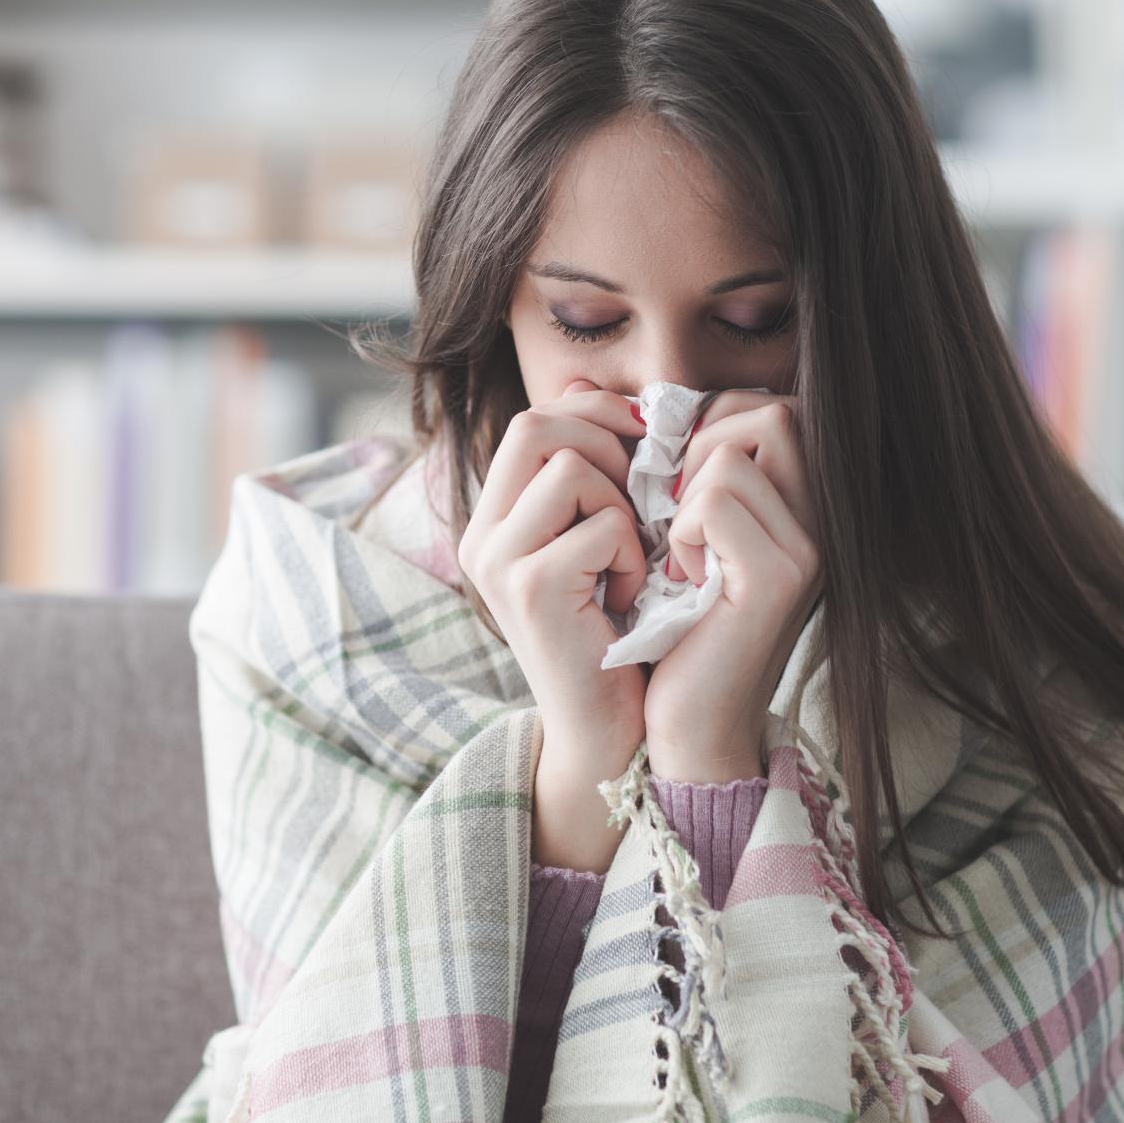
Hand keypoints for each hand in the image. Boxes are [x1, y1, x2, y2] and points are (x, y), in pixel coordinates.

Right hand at [456, 377, 651, 869]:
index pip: (534, 417)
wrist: (609, 731)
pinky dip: (633, 555)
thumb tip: (602, 391)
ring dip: (623, 508)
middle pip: (540, 424)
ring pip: (573, 468)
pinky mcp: (529, 588)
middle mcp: (482, 535)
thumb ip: (591, 476)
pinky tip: (629, 597)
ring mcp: (498, 561)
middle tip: (639, 501)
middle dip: (608, 448)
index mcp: (494, 519)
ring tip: (628, 560)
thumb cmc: (618, 634)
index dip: (595, 415)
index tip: (642, 447)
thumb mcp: (598, 542)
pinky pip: (602, 524)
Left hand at [643, 389, 822, 782]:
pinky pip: (718, 499)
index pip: (768, 406)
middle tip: (672, 512)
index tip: (673, 486)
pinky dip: (680, 532)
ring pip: (734, 452)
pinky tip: (680, 578)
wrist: (683, 725)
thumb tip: (581, 386)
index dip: (707, 426)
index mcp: (801, 505)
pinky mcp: (780, 578)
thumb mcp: (668, 532)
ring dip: (683, 498)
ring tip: (679, 554)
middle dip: (699, 448)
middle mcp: (822, 521)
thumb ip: (661, 463)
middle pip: (768, 411)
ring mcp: (809, 548)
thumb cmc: (669, 628)